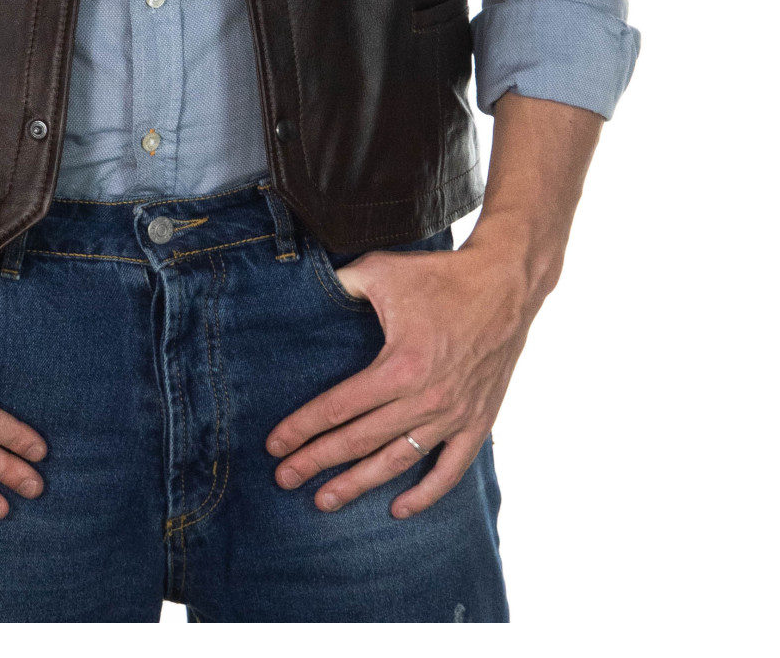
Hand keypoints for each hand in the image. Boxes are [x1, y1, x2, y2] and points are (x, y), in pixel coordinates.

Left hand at [266, 240, 537, 518]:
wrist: (505, 285)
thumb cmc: (439, 276)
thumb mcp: (382, 270)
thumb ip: (341, 284)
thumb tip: (307, 289)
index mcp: (400, 366)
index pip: (339, 407)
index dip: (303, 428)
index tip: (274, 445)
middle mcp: (425, 399)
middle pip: (359, 441)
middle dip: (317, 462)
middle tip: (284, 479)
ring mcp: (454, 416)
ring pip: (396, 462)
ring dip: (358, 484)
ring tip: (324, 501)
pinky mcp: (478, 423)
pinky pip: (449, 471)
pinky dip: (424, 496)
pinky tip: (397, 510)